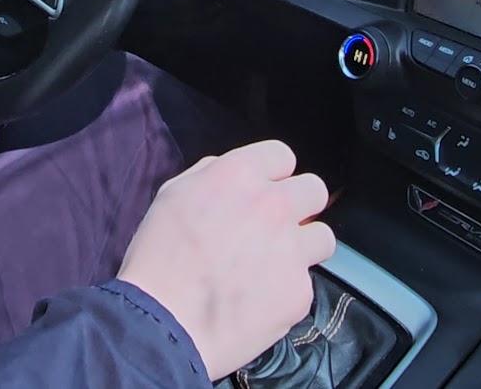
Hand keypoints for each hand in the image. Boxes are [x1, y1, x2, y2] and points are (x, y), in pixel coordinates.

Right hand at [116, 140, 334, 380]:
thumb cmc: (158, 261)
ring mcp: (291, 248)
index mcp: (238, 175)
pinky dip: (287, 290)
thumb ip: (210, 175)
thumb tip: (236, 176)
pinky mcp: (299, 290)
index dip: (273, 176)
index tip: (264, 193)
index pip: (282, 155)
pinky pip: (306, 282)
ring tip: (274, 266)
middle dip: (298, 206)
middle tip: (275, 228)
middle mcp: (273, 205)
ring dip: (303, 247)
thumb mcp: (172, 197)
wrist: (162, 325)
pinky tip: (259, 299)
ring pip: (323, 236)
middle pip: (314, 190)